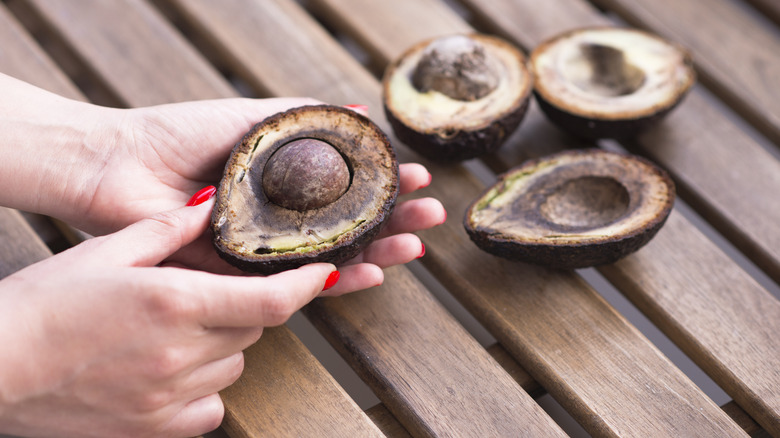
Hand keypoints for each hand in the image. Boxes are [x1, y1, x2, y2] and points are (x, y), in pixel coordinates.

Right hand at [0, 198, 341, 437]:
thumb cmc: (42, 304)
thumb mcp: (105, 252)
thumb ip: (168, 230)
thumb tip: (211, 206)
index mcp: (175, 302)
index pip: (272, 299)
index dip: (307, 285)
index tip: (323, 273)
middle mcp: (182, 354)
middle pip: (254, 326)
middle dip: (247, 306)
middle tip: (209, 293)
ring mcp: (171, 397)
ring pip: (234, 364)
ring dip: (221, 344)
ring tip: (174, 330)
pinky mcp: (156, 430)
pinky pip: (210, 407)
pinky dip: (202, 387)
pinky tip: (166, 369)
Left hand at [81, 98, 444, 283]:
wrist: (119, 168)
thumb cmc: (179, 136)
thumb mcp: (252, 118)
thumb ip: (303, 119)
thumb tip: (360, 111)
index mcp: (287, 183)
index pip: (349, 189)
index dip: (385, 186)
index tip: (416, 177)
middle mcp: (283, 219)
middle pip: (351, 226)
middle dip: (395, 221)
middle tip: (431, 215)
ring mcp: (267, 249)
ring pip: (334, 258)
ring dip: (380, 254)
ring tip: (416, 246)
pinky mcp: (245, 276)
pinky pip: (297, 285)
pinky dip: (337, 282)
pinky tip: (372, 274)